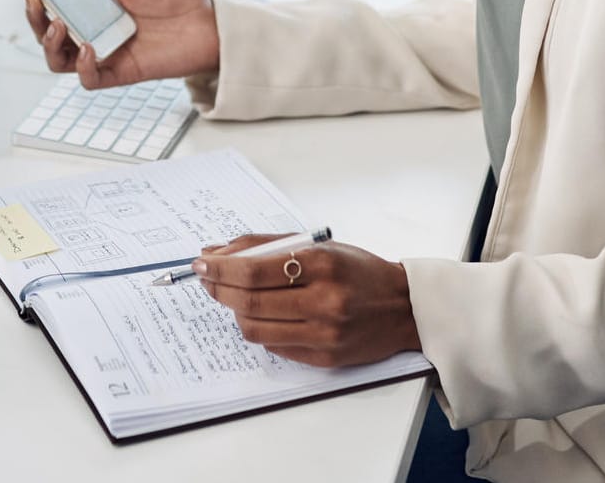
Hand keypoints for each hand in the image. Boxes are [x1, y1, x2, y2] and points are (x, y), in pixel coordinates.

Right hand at [24, 0, 219, 89]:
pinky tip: (89, 48)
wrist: (213, 22)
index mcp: (99, 6)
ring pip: (61, 61)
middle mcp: (98, 31)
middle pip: (51, 35)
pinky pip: (90, 79)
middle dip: (35, 21)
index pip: (58, 5)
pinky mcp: (122, 72)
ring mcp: (108, 52)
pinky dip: (83, 67)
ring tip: (59, 25)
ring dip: (50, 44)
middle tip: (34, 1)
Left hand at [194, 234, 421, 367]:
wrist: (402, 307)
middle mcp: (324, 300)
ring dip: (233, 310)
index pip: (254, 270)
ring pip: (255, 328)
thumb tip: (217, 252)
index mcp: (322, 264)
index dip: (220, 268)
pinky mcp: (324, 358)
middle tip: (206, 278)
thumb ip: (268, 246)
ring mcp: (324, 333)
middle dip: (218, 288)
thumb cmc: (358, 271)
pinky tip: (258, 314)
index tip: (201, 263)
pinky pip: (273, 345)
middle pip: (249, 301)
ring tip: (231, 296)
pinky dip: (257, 328)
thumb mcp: (318, 246)